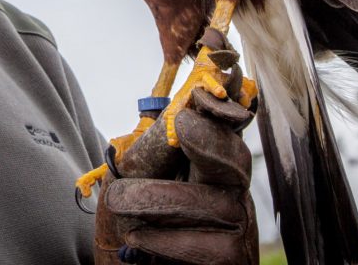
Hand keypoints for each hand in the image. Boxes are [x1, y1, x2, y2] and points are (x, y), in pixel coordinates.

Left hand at [94, 88, 258, 264]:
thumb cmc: (138, 223)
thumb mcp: (138, 180)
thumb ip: (156, 151)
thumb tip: (176, 114)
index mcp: (210, 163)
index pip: (223, 131)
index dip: (217, 115)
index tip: (192, 108)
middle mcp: (232, 191)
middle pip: (235, 161)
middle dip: (211, 142)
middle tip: (182, 125)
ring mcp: (240, 226)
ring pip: (215, 204)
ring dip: (162, 198)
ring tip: (118, 199)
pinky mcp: (236, 258)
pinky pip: (211, 247)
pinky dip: (169, 241)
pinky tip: (136, 238)